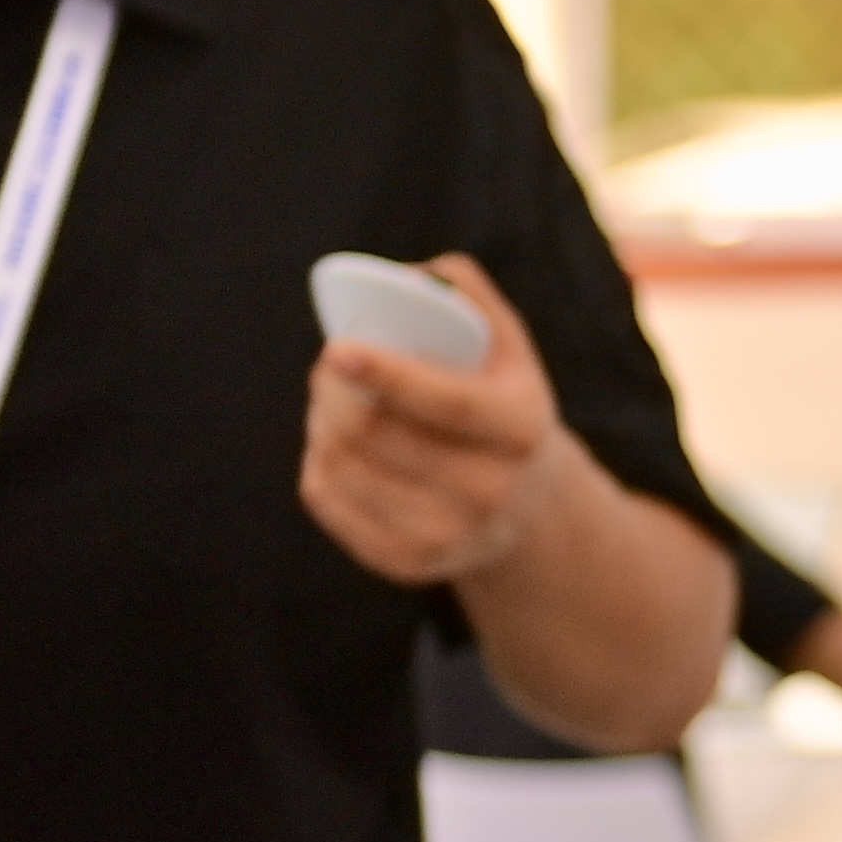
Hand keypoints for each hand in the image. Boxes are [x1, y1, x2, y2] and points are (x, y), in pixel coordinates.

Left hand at [298, 254, 581, 588]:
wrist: (526, 510)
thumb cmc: (501, 406)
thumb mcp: (510, 350)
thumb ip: (468, 298)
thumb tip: (406, 276)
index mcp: (521, 428)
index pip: (446, 402)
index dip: (386, 373)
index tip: (335, 348)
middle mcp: (491, 491)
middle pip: (376, 433)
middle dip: (331, 389)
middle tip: (327, 365)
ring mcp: (449, 537)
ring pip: (342, 466)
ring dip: (319, 422)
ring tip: (328, 401)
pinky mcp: (407, 565)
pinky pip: (328, 503)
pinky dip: (315, 464)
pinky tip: (329, 445)